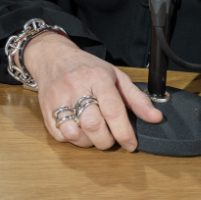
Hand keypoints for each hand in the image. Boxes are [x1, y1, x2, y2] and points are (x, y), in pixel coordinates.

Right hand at [23, 32, 161, 150]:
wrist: (52, 56)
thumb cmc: (86, 68)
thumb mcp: (115, 76)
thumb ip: (136, 98)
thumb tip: (155, 118)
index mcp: (97, 77)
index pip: (112, 110)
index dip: (124, 132)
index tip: (130, 144)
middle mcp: (76, 87)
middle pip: (93, 125)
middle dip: (106, 140)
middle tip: (110, 138)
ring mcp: (58, 98)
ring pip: (75, 133)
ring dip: (88, 141)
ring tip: (93, 133)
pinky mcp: (45, 108)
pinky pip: (60, 135)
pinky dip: (72, 139)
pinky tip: (77, 129)